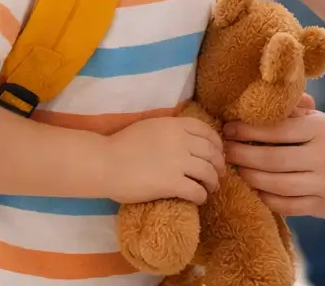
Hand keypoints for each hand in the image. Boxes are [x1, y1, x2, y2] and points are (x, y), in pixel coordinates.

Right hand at [104, 116, 226, 204]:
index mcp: (175, 125)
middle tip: (219, 173)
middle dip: (219, 164)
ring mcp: (178, 162)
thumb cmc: (121, 145)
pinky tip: (200, 199)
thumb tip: (183, 138)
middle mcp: (181, 141)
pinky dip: (202, 196)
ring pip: (208, 172)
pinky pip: (196, 190)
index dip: (217, 143)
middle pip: (212, 152)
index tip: (218, 152)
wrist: (105, 163)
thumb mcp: (150, 127)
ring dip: (213, 182)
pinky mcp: (172, 183)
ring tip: (212, 188)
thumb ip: (169, 130)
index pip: (207, 131)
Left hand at [223, 111, 324, 219]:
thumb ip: (297, 115)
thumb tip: (261, 105)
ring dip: (250, 177)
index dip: (248, 130)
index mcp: (323, 130)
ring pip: (275, 185)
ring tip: (235, 170)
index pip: (277, 130)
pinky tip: (255, 188)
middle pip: (271, 159)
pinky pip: (287, 206)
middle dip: (242, 155)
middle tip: (224, 151)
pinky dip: (267, 198)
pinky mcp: (323, 207)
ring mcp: (324, 185)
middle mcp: (323, 158)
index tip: (228, 128)